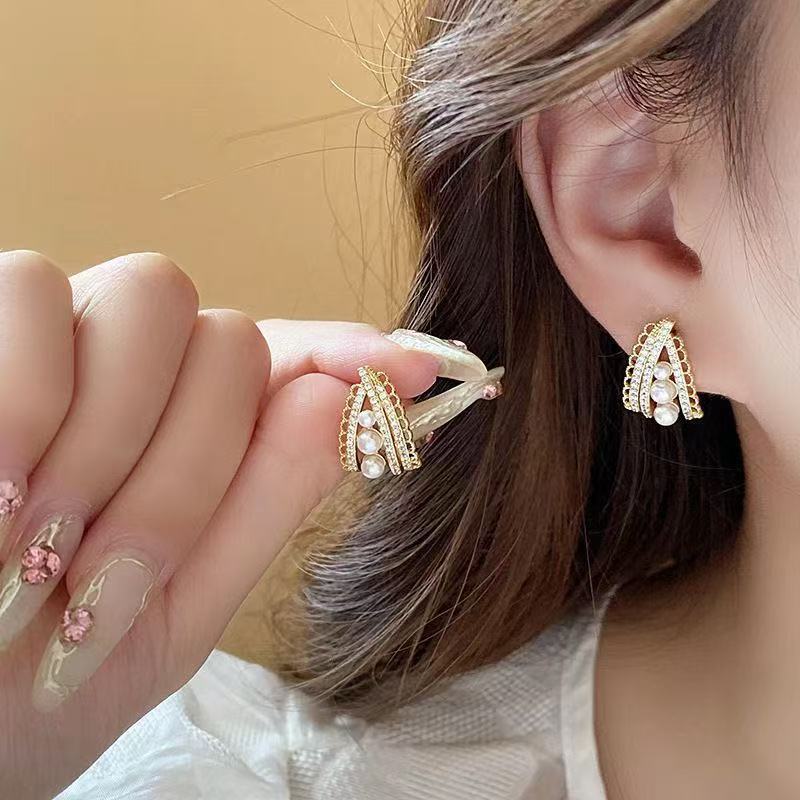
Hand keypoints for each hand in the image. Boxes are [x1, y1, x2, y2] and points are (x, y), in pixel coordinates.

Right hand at [0, 251, 439, 798]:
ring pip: (148, 297)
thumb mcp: (173, 610)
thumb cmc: (44, 676)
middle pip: (229, 335)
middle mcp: (130, 371)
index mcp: (188, 435)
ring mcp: (55, 336)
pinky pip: (31, 287)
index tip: (419, 375)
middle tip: (111, 572)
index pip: (290, 364)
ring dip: (111, 433)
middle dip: (191, 456)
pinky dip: (28, 394)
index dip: (354, 358)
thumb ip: (262, 502)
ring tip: (39, 544)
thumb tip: (344, 397)